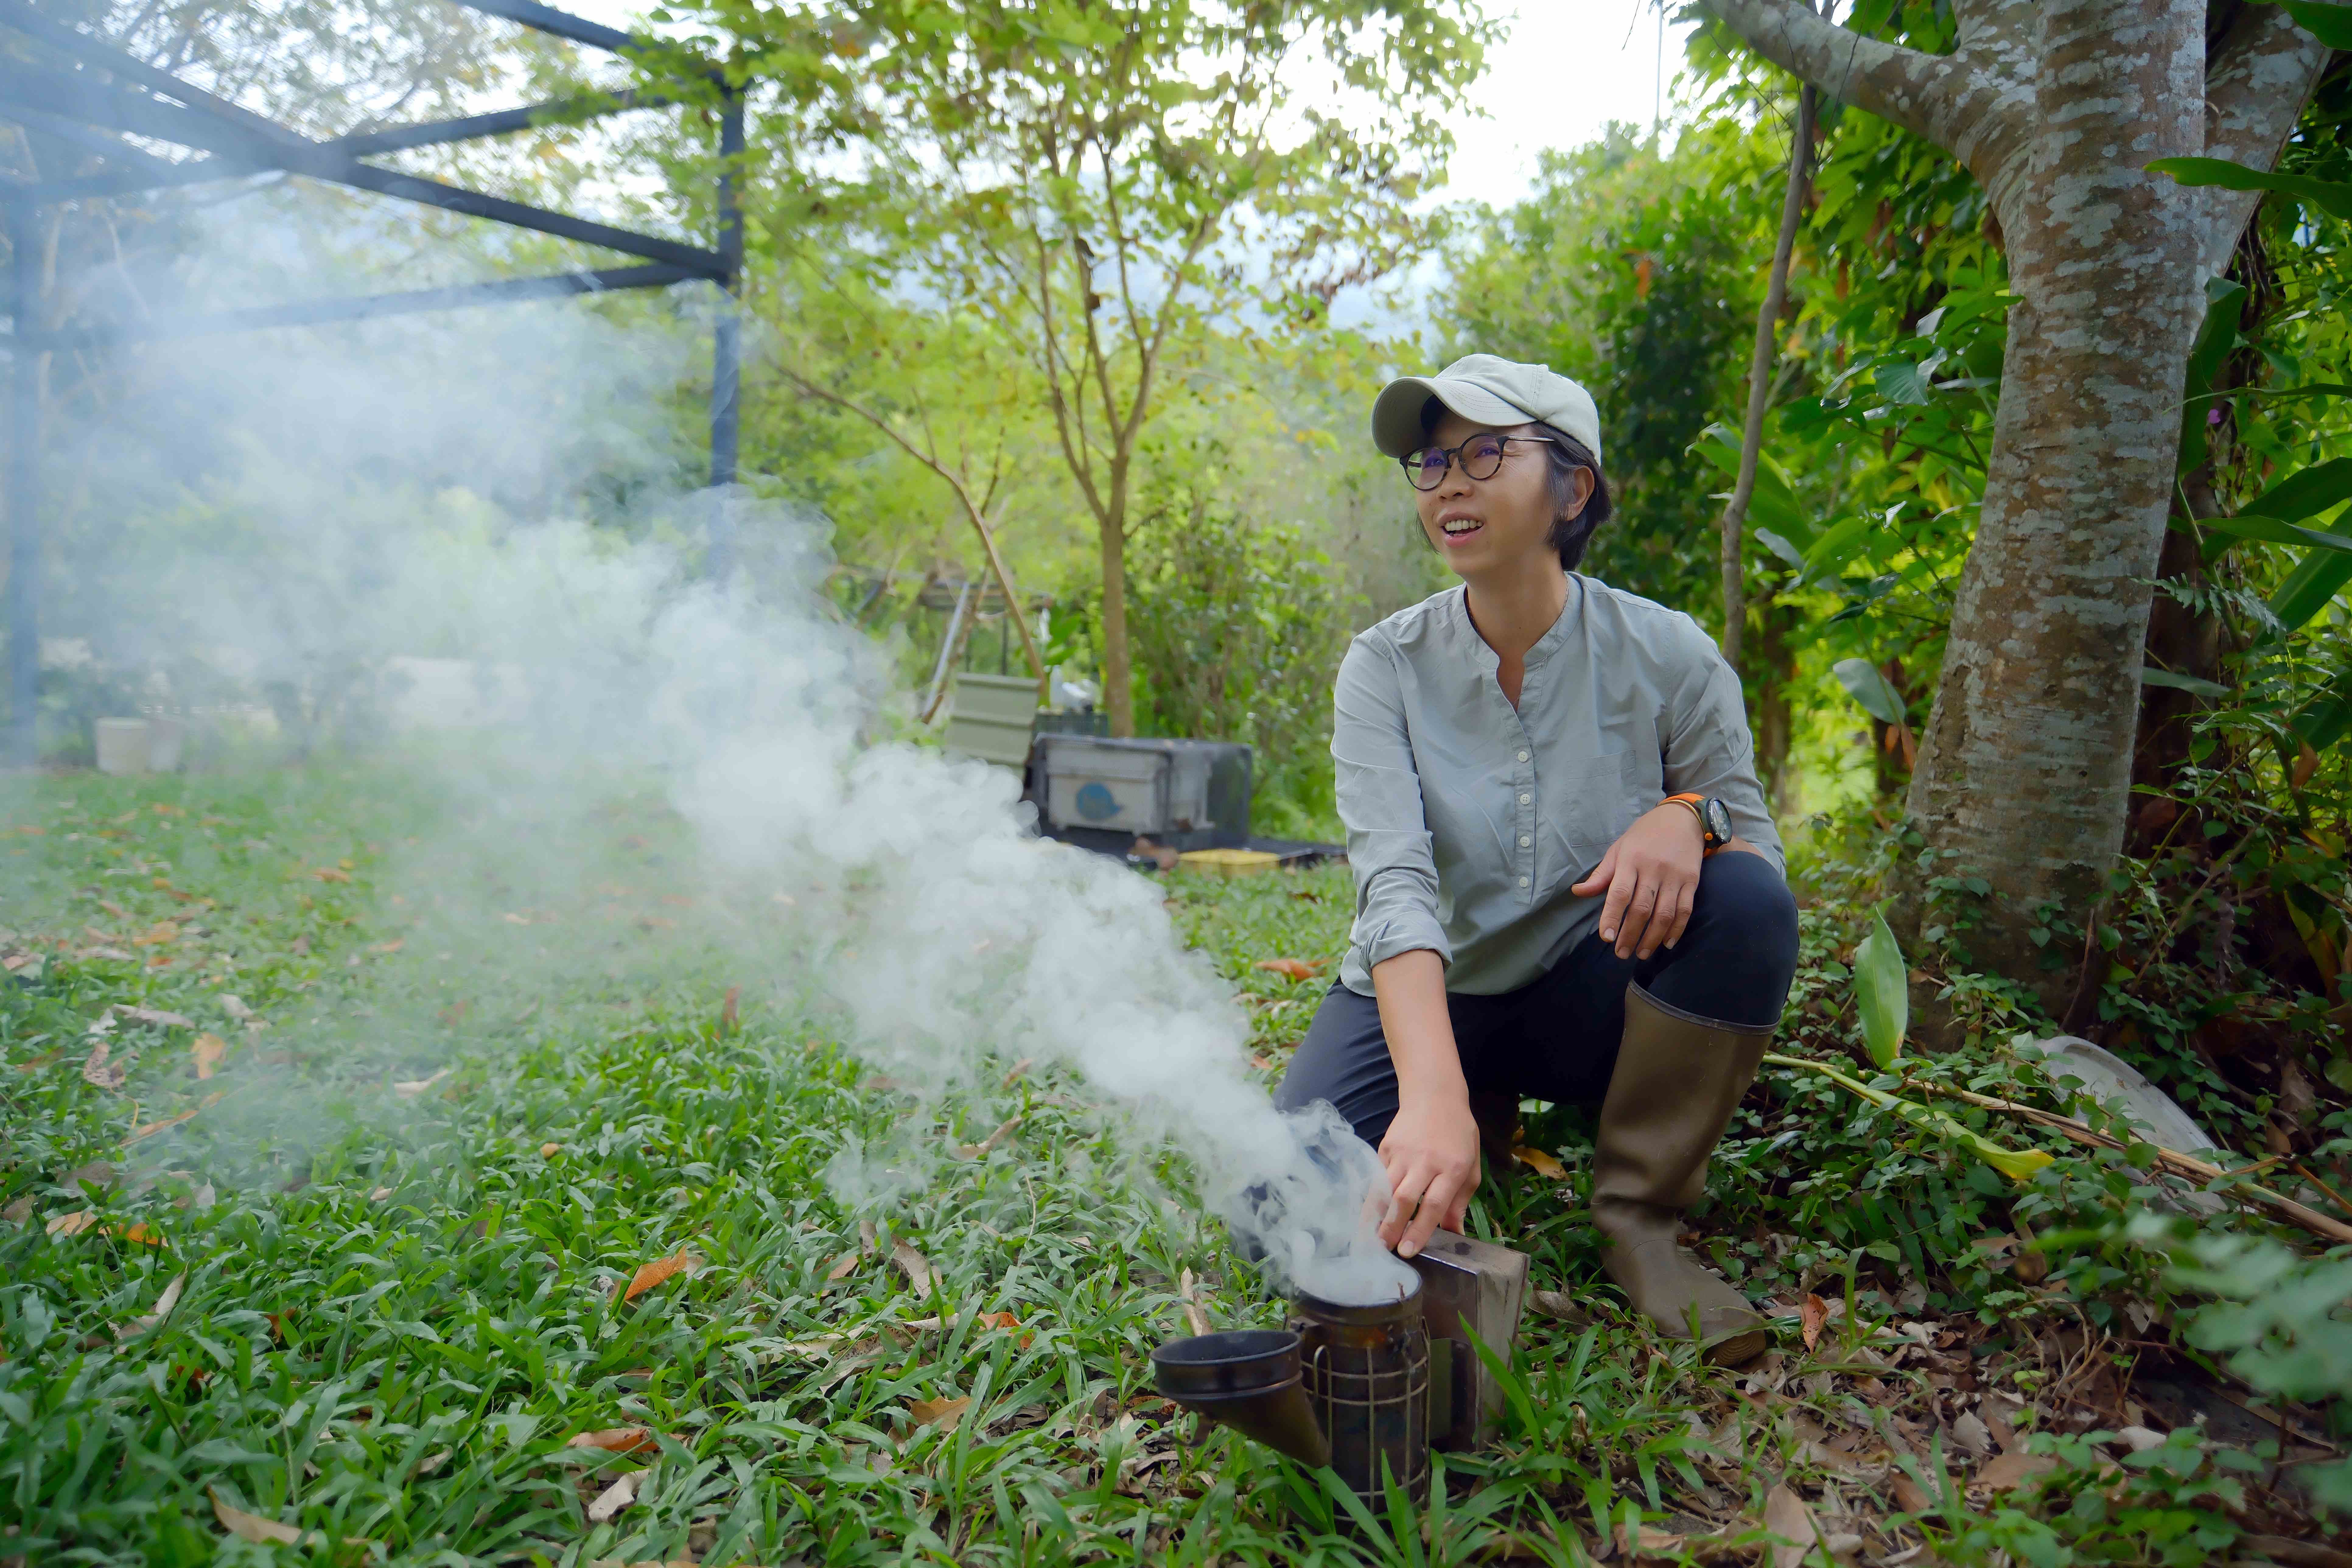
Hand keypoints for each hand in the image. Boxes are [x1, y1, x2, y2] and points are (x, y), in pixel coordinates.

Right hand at [1377, 1091, 1479, 1258]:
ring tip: (1372, 1237)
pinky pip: (1378, 1175)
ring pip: (1385, 1188)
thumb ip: (1460, 1201)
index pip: (1434, 1203)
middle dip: (1394, 1226)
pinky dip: (1374, 1195)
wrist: (1435, 1095)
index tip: (1409, 1250)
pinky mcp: (1386, 1146)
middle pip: (1405, 1198)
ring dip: (1377, 1214)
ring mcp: (1403, 1152)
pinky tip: (1371, 1212)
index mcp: (1452, 1167)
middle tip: (1386, 1249)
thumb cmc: (1459, 1134)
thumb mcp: (1470, 1166)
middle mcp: (1426, 1160)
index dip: (1421, 1229)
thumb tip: (1453, 1233)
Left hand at [1571, 802, 1704, 959]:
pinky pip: (1685, 910)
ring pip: (1664, 913)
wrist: (1682, 819)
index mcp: (1631, 860)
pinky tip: (1666, 943)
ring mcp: (1675, 876)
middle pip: (1642, 908)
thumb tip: (1578, 892)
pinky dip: (1676, 929)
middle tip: (1621, 953)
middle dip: (1631, 934)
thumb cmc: (1644, 836)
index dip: (1612, 916)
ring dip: (1652, 938)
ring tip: (1642, 953)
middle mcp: (1653, 869)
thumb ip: (1601, 875)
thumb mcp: (1618, 849)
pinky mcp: (1692, 880)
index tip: (1606, 937)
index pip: (1620, 893)